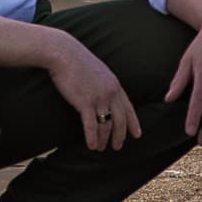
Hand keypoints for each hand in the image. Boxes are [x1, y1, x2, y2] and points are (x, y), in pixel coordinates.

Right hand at [45, 32, 142, 152]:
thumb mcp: (98, 71)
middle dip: (120, 136)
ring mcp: (99, 98)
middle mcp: (111, 93)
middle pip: (120, 120)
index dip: (133, 123)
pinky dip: (92, 138)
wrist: (63, 53)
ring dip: (104, 139)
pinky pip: (91, 125)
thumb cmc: (76, 61)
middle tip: (118, 147)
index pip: (128, 108)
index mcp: (115, 85)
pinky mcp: (85, 102)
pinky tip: (92, 146)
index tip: (137, 135)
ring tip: (101, 148)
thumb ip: (104, 83)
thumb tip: (106, 94)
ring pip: (106, 125)